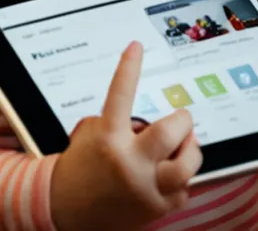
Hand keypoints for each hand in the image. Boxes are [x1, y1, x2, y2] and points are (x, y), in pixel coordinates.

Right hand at [49, 42, 201, 230]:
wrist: (67, 211)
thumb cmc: (82, 166)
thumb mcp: (93, 134)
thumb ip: (123, 121)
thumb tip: (157, 118)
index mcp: (109, 138)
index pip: (121, 95)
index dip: (128, 67)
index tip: (136, 46)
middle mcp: (129, 163)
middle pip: (170, 133)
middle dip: (183, 121)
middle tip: (181, 118)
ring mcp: (145, 188)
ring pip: (186, 165)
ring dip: (190, 151)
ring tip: (184, 146)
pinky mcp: (156, 209)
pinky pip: (183, 189)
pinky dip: (181, 179)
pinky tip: (169, 174)